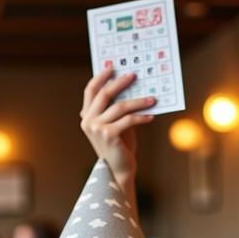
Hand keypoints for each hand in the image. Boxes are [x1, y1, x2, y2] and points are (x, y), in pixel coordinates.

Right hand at [80, 67, 155, 189]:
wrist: (118, 171)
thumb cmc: (119, 146)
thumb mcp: (115, 124)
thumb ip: (116, 108)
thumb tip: (130, 86)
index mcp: (86, 116)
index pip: (90, 91)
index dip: (101, 77)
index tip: (113, 66)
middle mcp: (88, 121)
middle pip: (105, 94)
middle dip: (121, 82)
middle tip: (135, 75)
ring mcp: (97, 128)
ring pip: (120, 106)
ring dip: (138, 101)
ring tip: (152, 99)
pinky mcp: (109, 135)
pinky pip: (128, 120)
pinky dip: (141, 117)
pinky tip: (151, 116)